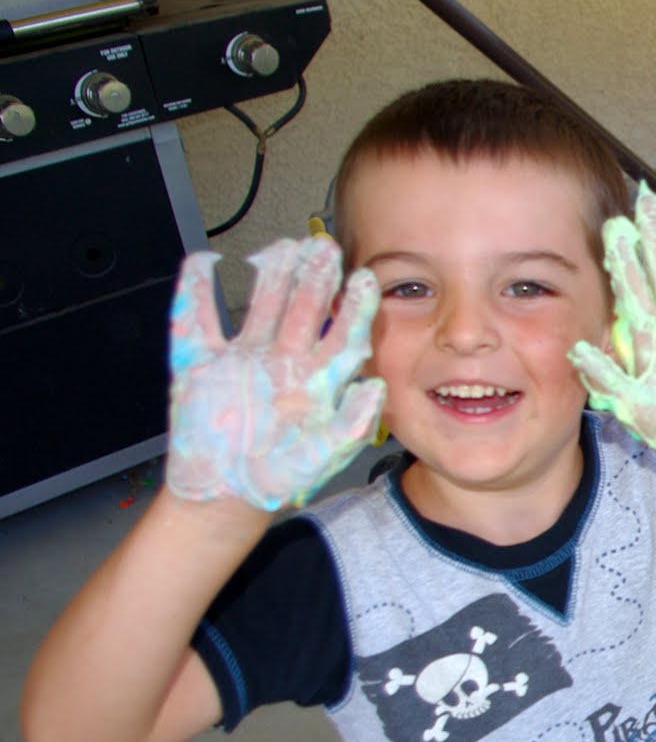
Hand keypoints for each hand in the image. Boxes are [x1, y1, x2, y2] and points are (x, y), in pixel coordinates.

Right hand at [166, 237, 386, 512]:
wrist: (226, 495)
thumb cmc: (278, 479)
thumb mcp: (322, 457)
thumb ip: (350, 425)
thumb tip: (375, 388)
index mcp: (315, 382)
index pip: (340, 336)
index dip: (353, 308)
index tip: (365, 280)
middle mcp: (283, 363)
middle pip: (303, 311)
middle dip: (315, 278)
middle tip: (324, 246)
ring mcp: (242, 359)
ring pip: (260, 306)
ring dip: (271, 275)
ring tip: (284, 246)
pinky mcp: (200, 364)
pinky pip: (195, 320)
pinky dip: (194, 290)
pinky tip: (204, 262)